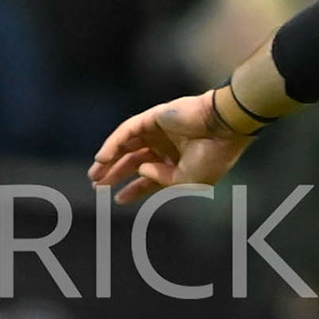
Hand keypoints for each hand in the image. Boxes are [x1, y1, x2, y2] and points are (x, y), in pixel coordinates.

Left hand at [86, 90, 253, 204]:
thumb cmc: (212, 156)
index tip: (118, 200)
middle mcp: (167, 147)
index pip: (150, 177)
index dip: (134, 189)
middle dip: (116, 174)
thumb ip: (162, 180)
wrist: (224, 128)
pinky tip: (101, 159)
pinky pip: (127, 132)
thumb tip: (140, 170)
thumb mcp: (188, 181)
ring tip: (94, 175)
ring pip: (127, 146)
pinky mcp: (152, 118)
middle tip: (97, 187)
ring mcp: (158, 131)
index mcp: (179, 163)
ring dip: (109, 160)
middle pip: (134, 161)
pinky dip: (113, 144)